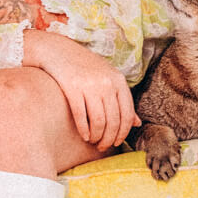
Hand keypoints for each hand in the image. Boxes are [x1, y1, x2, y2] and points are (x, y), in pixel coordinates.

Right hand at [26, 32, 138, 150]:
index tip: (116, 142)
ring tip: (93, 141)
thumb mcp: (109, 79)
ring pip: (98, 122)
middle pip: (113, 121)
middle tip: (102, 146)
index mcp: (119, 81)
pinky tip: (83, 135)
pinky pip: (81, 116)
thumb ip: (123, 100)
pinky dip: (84, 130)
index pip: (127, 115)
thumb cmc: (86, 68)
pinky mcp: (72, 88)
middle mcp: (106, 83)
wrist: (60, 51)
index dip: (123, 133)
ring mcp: (90, 85)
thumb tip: (137, 124)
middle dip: (109, 139)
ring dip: (96, 137)